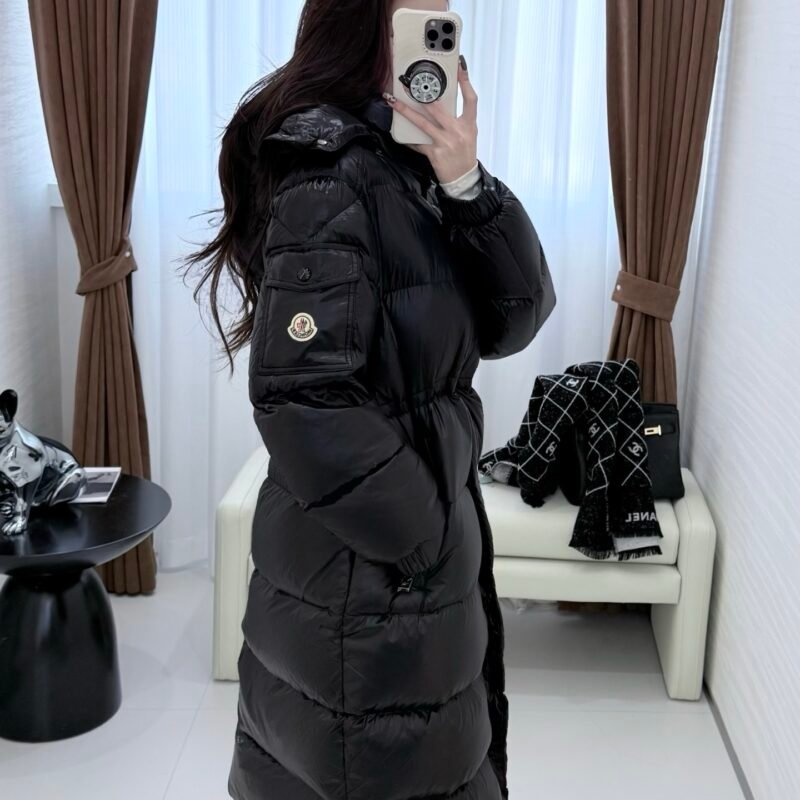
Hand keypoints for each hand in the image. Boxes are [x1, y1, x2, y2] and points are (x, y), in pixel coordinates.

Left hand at [383, 57, 477, 184]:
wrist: (463, 178)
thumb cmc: (464, 155)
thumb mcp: (468, 134)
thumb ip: (458, 118)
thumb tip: (441, 102)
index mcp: (469, 125)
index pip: (470, 99)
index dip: (465, 81)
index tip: (459, 65)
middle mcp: (457, 132)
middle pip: (438, 108)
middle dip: (423, 94)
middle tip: (410, 83)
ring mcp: (445, 142)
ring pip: (422, 122)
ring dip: (406, 111)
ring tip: (394, 101)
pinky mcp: (434, 153)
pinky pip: (418, 142)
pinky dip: (409, 137)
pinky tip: (399, 131)